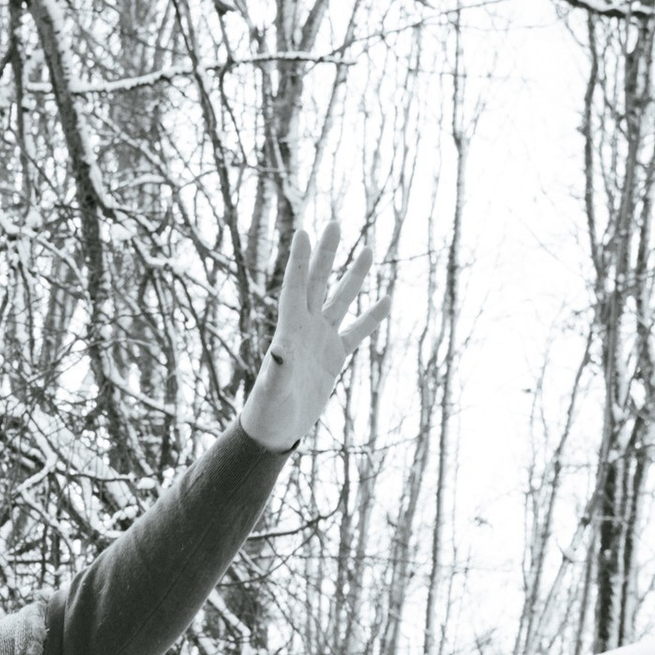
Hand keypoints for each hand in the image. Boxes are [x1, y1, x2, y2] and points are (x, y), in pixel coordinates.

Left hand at [241, 217, 387, 450]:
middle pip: (318, 283)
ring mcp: (320, 340)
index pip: (296, 287)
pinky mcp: (334, 357)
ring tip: (369, 249)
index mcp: (289, 331)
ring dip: (353, 276)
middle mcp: (304, 329)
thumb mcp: (272, 392)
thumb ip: (276, 371)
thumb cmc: (267, 412)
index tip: (305, 231)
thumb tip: (278, 352)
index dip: (300, 260)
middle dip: (326, 254)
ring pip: (340, 300)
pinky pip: (356, 331)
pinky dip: (371, 317)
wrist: (275, 431)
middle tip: (335, 223)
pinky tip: (387, 298)